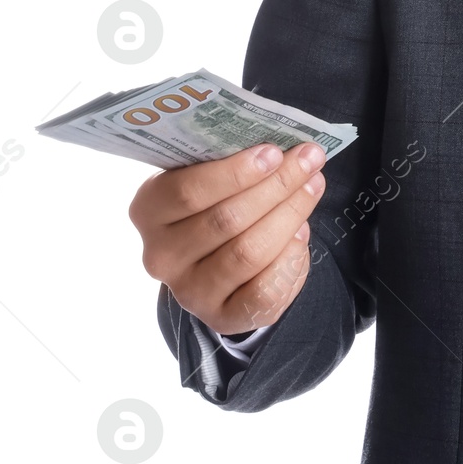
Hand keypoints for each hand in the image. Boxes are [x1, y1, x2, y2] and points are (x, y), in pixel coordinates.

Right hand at [129, 141, 327, 334]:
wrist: (219, 260)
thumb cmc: (219, 201)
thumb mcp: (213, 177)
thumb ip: (234, 162)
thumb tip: (285, 147)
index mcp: (149, 210)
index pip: (187, 192)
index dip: (235, 172)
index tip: (274, 151)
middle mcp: (161, 255)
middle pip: (226, 219)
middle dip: (276, 186)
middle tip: (309, 160)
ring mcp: (189, 291)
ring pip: (247, 252)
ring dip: (289, 215)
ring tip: (313, 186)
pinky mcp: (221, 316)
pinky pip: (262, 291)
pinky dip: (289, 259)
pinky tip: (302, 233)